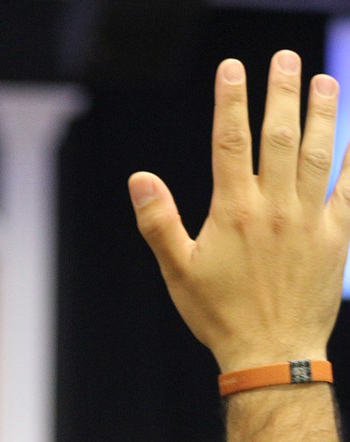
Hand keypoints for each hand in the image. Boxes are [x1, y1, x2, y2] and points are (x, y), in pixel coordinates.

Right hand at [129, 51, 349, 372]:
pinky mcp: (335, 238)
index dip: (231, 101)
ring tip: (325, 82)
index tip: (233, 69)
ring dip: (323, 115)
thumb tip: (139, 179)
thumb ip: (158, 222)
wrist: (271, 353)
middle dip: (281, 94)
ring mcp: (310, 220)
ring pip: (319, 154)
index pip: (231, 142)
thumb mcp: (177, 271)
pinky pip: (348, 190)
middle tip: (285, 60)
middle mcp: (275, 207)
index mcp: (234, 211)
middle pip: (280, 137)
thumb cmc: (218, 315)